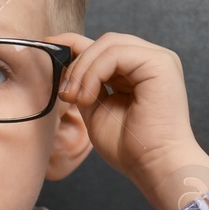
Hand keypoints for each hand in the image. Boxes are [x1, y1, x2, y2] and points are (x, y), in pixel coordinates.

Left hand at [45, 30, 208, 209]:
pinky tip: (89, 97)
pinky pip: (115, 53)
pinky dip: (94, 73)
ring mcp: (158, 59)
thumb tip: (64, 62)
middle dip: (77, 63)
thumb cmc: (130, 148)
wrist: (155, 167)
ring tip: (75, 99)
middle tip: (65, 94)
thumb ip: (85, 85)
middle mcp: (151, 60)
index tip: (48, 48)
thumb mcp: (97, 109)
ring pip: (108, 44)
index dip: (74, 44)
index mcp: (140, 71)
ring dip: (83, 70)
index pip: (104, 48)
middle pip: (105, 42)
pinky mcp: (160, 63)